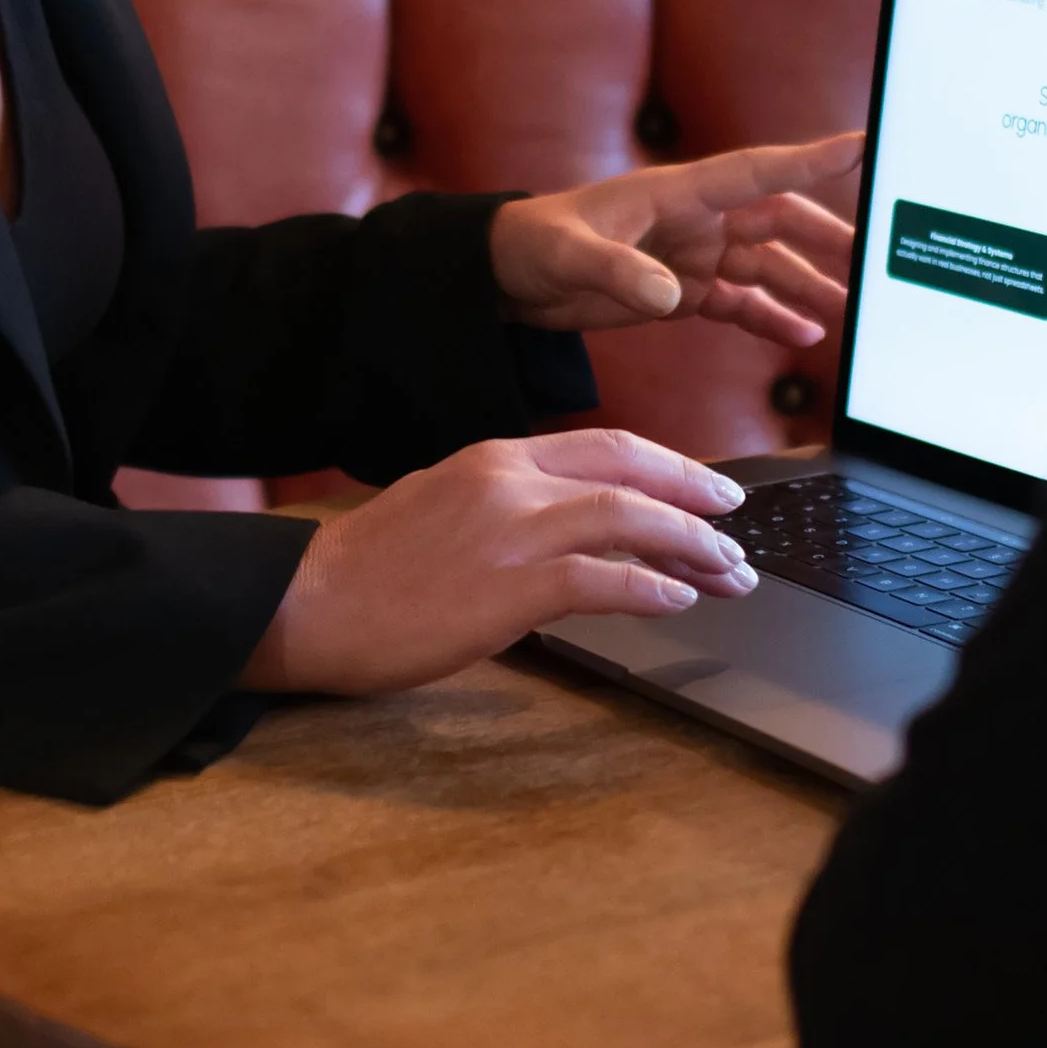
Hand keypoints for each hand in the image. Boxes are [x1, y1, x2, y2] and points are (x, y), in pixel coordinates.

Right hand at [239, 429, 757, 695]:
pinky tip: (677, 602)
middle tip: (736, 522)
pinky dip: (650, 588)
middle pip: (631, 467)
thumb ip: (510, 506)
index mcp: (496, 455)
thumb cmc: (371, 571)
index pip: (606, 444)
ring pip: (629, 516)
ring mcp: (512, 529)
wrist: (310, 604)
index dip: (668, 464)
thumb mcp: (446, 509)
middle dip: (695, 493)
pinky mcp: (511, 586)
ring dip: (691, 546)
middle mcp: (510, 478)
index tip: (705, 489)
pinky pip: (603, 578)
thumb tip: (573, 532)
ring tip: (727, 572)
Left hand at [488, 132, 863, 347]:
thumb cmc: (532, 244)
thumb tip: (670, 292)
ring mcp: (691, 255)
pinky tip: (801, 337)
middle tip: (872, 263)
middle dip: (826, 239)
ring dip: (807, 285)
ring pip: (768, 265)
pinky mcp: (680, 292)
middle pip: (778, 221)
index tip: (864, 147)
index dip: (811, 160)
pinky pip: (740, 302)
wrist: (503, 278)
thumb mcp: (569, 254)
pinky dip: (771, 318)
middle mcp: (695, 220)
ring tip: (848, 311)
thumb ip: (619, 270)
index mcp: (676, 193)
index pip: (757, 171)